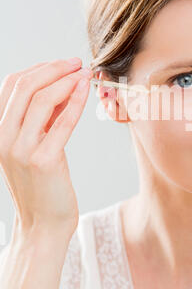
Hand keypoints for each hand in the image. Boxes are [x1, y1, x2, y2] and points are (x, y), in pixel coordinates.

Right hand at [0, 58, 92, 234]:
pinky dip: (75, 101)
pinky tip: (86, 89)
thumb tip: (63, 86)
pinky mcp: (42, 161)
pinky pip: (61, 122)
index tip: (63, 63)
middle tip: (76, 62)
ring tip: (85, 73)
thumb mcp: (36, 145)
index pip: (12, 86)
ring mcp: (20, 150)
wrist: (42, 226)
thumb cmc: (43, 185)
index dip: (39, 68)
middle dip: (54, 69)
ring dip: (66, 80)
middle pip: (25, 87)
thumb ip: (44, 117)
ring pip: (40, 100)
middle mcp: (3, 138)